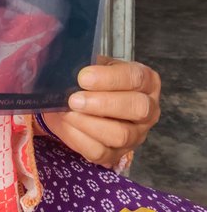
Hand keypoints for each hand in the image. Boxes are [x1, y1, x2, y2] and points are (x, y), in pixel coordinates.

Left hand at [41, 56, 160, 167]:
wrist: (78, 100)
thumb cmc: (91, 79)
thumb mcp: (93, 64)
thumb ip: (87, 63)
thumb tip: (71, 67)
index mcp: (146, 81)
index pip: (136, 78)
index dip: (109, 78)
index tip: (83, 77)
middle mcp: (148, 109)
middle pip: (137, 108)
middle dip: (103, 103)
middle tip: (75, 99)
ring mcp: (136, 135)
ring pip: (121, 134)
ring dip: (90, 123)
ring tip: (69, 112)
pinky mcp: (118, 154)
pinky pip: (102, 152)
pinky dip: (80, 138)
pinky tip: (68, 125)